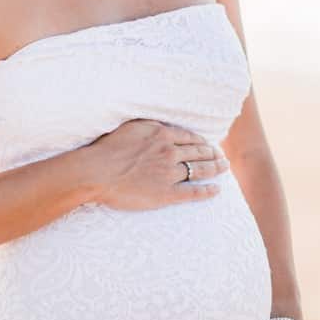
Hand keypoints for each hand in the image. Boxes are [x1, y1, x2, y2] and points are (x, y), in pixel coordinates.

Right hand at [87, 120, 229, 210]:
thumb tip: (160, 126)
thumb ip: (148, 126)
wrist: (96, 172)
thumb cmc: (107, 149)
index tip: (208, 145)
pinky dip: (207, 191)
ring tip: (224, 168)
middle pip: (199, 152)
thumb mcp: (130, 128)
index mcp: (161, 135)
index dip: (202, 142)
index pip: (190, 138)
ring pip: (200, 170)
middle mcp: (169, 152)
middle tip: (222, 157)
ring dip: (215, 168)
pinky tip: (216, 190)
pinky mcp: (166, 193)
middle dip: (213, 154)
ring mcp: (169, 173)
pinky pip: (192, 192)